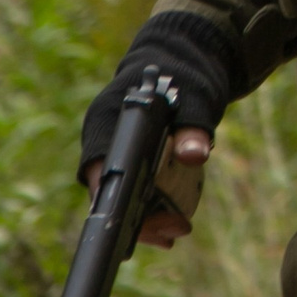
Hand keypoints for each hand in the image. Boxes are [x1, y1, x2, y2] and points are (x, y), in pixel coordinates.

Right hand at [76, 11, 236, 247]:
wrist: (181, 59)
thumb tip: (195, 156)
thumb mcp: (196, 99)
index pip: (99, 166)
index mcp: (108, 118)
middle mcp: (103, 138)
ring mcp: (114, 149)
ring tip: (173, 237)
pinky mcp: (129, 159)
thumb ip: (194, 127)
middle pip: (107, 189)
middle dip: (135, 218)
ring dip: (144, 220)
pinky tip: (171, 228)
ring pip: (119, 194)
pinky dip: (149, 210)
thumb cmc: (184, 76)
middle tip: (171, 234)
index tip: (131, 225)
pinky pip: (132, 190)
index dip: (111, 200)